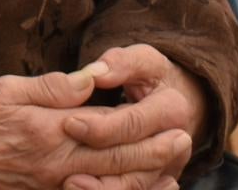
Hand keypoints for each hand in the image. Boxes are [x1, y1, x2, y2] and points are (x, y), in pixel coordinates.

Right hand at [0, 57, 195, 189]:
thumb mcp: (10, 88)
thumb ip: (53, 87)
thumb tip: (89, 80)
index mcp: (53, 131)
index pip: (107, 130)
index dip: (142, 127)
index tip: (170, 118)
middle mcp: (59, 162)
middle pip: (117, 162)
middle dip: (154, 154)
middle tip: (182, 141)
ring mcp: (55, 182)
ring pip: (108, 185)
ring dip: (142, 178)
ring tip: (171, 169)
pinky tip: (133, 186)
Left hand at [67, 45, 209, 186]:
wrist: (174, 101)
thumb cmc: (150, 77)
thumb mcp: (141, 60)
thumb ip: (121, 63)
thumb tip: (96, 74)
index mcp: (172, 110)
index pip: (133, 124)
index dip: (101, 127)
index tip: (70, 123)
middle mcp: (175, 145)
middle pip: (135, 160)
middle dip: (98, 161)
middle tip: (61, 157)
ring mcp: (167, 168)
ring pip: (136, 185)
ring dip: (103, 187)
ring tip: (69, 183)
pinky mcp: (156, 181)